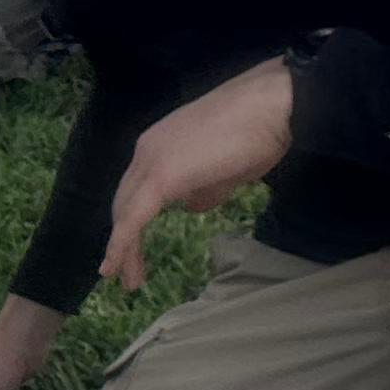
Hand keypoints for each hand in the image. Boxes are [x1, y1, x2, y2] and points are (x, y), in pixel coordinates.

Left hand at [99, 62, 294, 289]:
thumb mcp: (227, 169)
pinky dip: (121, 245)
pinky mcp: (160, 177)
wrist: (272, 107)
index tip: (135, 248)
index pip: (137, 188)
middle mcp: (147, 149)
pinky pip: (132, 219)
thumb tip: (191, 207)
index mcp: (160, 143)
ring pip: (125, 212)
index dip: (134, 220)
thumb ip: (205, 189)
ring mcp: (151, 160)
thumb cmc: (259, 133)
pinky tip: (117, 268)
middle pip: (126, 201)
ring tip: (128, 281)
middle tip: (126, 273)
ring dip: (123, 250)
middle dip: (124, 239)